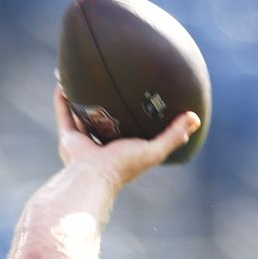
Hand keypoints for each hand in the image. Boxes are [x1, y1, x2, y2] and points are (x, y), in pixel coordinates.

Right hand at [53, 86, 199, 187]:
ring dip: (81, 102)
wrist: (93, 177)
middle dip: (107, 108)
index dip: (134, 118)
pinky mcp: (68, 138)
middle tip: (111, 87)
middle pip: (104, 123)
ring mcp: (83, 142)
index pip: (130, 132)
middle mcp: (101, 146)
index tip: (139, 100)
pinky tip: (63, 82)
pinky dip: (62, 100)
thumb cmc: (124, 167)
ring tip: (83, 81)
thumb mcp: (154, 150)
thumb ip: (174, 135)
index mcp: (122, 150)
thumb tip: (195, 117)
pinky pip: (64, 114)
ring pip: (81, 117)